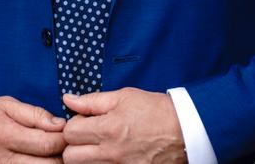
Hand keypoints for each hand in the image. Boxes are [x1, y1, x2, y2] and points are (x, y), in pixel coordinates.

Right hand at [0, 96, 66, 163]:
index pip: (48, 144)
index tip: (68, 132)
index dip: (65, 139)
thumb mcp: (5, 105)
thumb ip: (34, 114)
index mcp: (5, 135)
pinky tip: (37, 160)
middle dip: (62, 156)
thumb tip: (60, 124)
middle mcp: (2, 159)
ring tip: (50, 154)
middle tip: (64, 146)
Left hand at [60, 89, 186, 163]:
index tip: (84, 123)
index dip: (74, 125)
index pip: (69, 133)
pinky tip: (111, 157)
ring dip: (86, 158)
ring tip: (99, 148)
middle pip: (71, 156)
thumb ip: (92, 101)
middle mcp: (112, 153)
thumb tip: (68, 100)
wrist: (186, 131)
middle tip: (87, 138)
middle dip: (74, 146)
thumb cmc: (156, 111)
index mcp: (108, 129)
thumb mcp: (124, 96)